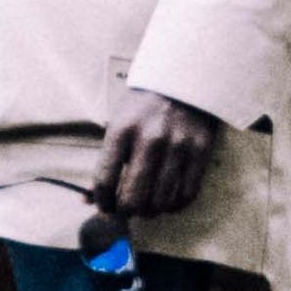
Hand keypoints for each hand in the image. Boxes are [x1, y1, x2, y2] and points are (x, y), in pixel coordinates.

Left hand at [91, 82, 231, 221]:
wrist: (184, 79)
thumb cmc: (144, 106)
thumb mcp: (119, 124)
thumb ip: (107, 162)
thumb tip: (89, 202)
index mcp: (122, 130)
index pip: (105, 180)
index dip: (103, 203)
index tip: (105, 208)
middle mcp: (150, 139)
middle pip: (133, 197)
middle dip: (127, 211)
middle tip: (128, 210)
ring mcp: (178, 146)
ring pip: (160, 201)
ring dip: (151, 211)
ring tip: (148, 207)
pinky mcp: (201, 151)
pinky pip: (187, 194)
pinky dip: (174, 205)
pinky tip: (168, 202)